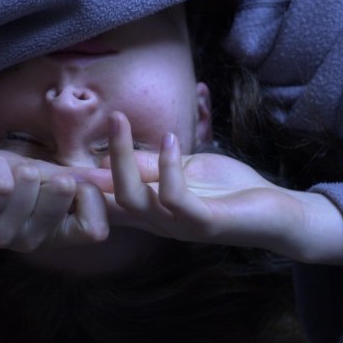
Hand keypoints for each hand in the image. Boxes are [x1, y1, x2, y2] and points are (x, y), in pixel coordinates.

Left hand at [0, 150, 108, 250]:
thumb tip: (116, 177)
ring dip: (18, 166)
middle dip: (50, 171)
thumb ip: (77, 181)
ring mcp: (2, 236)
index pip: (95, 230)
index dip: (91, 196)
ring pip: (27, 188)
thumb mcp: (44, 176)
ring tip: (6, 170)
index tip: (71, 179)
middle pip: (62, 203)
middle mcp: (32, 241)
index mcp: (54, 233)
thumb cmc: (0, 181)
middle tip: (29, 173)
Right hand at [79, 112, 342, 265]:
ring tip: (120, 120)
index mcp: (150, 208)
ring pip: (133, 199)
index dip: (81, 181)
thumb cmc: (229, 190)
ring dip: (124, 157)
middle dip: (105, 156)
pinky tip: (171, 139)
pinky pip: (174, 199)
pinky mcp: (204, 223)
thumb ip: (151, 165)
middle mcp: (157, 222)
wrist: (278, 213)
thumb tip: (110, 154)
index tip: (64, 151)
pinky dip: (168, 167)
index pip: (106, 198)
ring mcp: (178, 225)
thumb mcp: (185, 169)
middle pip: (111, 198)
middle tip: (109, 117)